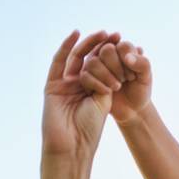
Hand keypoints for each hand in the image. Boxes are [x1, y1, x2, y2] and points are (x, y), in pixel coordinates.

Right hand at [42, 30, 120, 156]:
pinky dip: (66, 46)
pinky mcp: (52, 83)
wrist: (71, 144)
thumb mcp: (102, 103)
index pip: (102, 68)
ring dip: (89, 43)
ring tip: (104, 33)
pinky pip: (58, 61)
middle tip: (117, 35)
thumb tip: (109, 66)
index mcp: (91, 91)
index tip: (126, 44)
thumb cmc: (89, 129)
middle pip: (90, 60)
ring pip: (76, 57)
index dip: (112, 56)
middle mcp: (77, 85)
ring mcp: (64, 83)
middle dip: (103, 46)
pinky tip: (76, 34)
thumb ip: (104, 84)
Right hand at [80, 38, 151, 124]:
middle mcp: (105, 54)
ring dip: (107, 76)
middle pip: (106, 50)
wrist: (132, 108)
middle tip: (126, 79)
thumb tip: (127, 57)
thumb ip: (143, 63)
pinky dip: (99, 85)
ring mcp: (94, 65)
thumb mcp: (146, 77)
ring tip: (117, 86)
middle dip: (117, 67)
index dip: (127, 60)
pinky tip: (108, 92)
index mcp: (121, 49)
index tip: (134, 74)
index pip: (120, 45)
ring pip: (93, 62)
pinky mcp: (87, 78)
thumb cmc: (139, 90)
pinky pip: (85, 76)